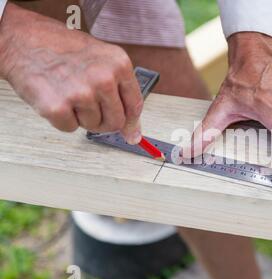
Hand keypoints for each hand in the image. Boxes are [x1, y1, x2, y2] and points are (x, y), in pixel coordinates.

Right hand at [0, 4, 142, 143]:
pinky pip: (70, 128)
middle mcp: (103, 78)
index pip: (135, 105)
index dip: (131, 121)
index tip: (130, 131)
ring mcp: (81, 93)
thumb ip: (121, 94)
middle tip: (89, 106)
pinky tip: (57, 97)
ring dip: (81, 117)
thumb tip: (133, 133)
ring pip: (93, 126)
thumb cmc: (62, 48)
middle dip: (104, 120)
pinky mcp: (58, 107)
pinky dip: (62, 119)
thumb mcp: (102, 60)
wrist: (22, 40)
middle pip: (116, 122)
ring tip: (69, 93)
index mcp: (119, 64)